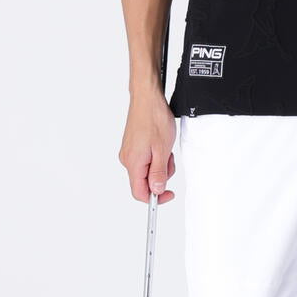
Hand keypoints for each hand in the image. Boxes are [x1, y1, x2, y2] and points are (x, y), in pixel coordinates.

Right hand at [119, 89, 177, 203]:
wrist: (147, 98)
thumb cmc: (154, 118)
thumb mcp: (162, 150)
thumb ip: (158, 173)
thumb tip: (156, 190)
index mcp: (133, 163)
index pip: (139, 193)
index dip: (155, 198)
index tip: (168, 194)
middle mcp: (127, 159)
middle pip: (144, 182)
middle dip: (161, 176)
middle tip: (169, 160)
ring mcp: (129, 152)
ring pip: (146, 170)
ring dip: (160, 164)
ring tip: (165, 148)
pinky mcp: (132, 146)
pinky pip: (145, 160)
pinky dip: (155, 156)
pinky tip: (160, 144)